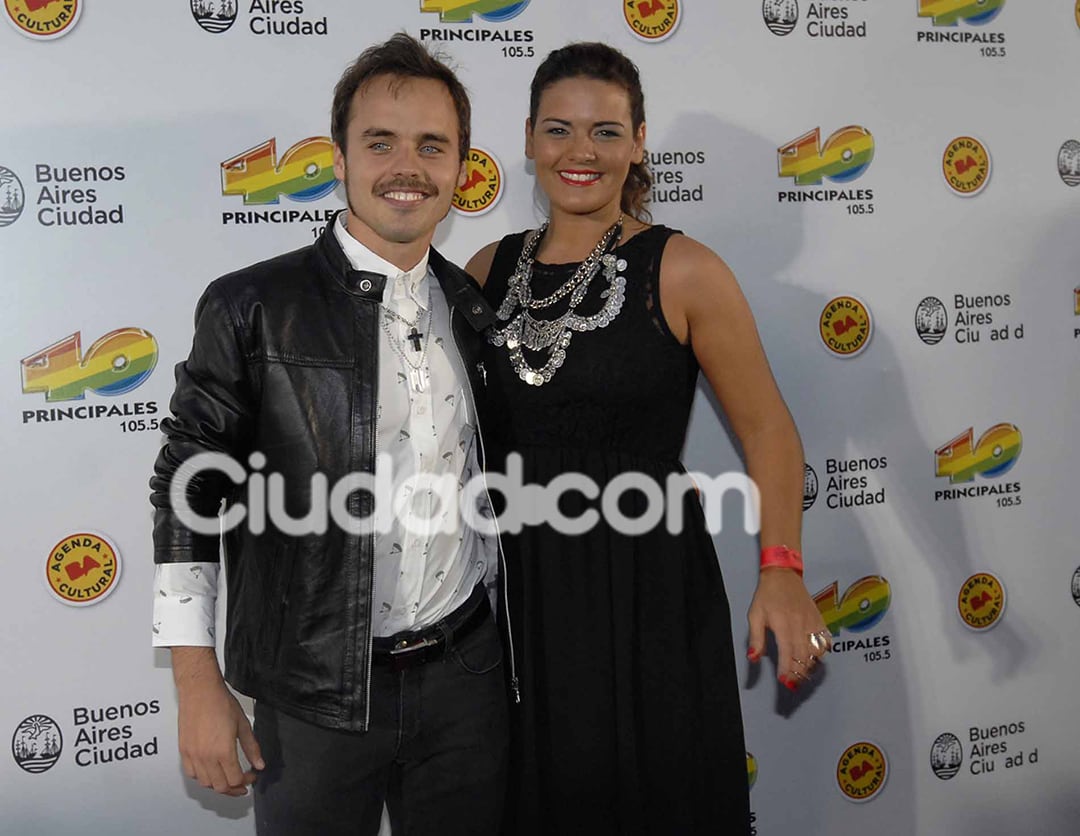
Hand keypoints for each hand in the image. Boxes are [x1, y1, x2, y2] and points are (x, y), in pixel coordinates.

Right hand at [173, 648, 263, 795]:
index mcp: (223, 751)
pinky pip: (192, 774)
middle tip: (242, 783)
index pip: (235, 779)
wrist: (200, 691)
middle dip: (234, 788)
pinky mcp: (184, 751)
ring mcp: (193, 755)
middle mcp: (206, 757)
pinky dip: (203, 777)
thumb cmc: (221, 703)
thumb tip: (259, 764)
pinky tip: (211, 771)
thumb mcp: (243, 725)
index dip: (246, 781)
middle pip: (220, 786)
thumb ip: (252, 748)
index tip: (251, 776)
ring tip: (228, 778)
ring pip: (205, 783)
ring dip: (218, 784)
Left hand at [746, 568, 829, 691]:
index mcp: (783, 624)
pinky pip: (825, 641)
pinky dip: (822, 653)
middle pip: (804, 655)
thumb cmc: (766, 596)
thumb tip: (753, 658)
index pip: (788, 652)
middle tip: (793, 684)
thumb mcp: (754, 616)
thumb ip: (756, 639)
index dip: (787, 670)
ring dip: (811, 665)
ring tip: (802, 674)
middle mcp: (800, 624)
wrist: (783, 575)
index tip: (784, 682)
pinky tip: (814, 658)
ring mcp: (812, 622)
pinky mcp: (820, 620)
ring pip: (817, 650)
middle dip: (799, 673)